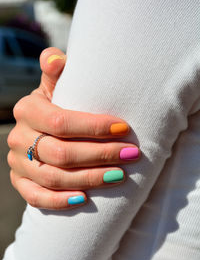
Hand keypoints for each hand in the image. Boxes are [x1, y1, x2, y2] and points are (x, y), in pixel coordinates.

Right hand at [8, 47, 139, 209]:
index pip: (62, 123)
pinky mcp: (21, 182)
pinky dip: (60, 201)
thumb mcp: (54, 88)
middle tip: (130, 155)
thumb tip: (55, 58)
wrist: (38, 130)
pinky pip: (36, 197)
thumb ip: (56, 73)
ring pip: (54, 177)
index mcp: (28, 110)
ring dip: (90, 179)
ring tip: (120, 175)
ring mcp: (18, 163)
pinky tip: (85, 199)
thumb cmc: (57, 107)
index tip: (124, 129)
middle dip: (100, 155)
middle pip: (62, 153)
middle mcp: (19, 138)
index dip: (94, 128)